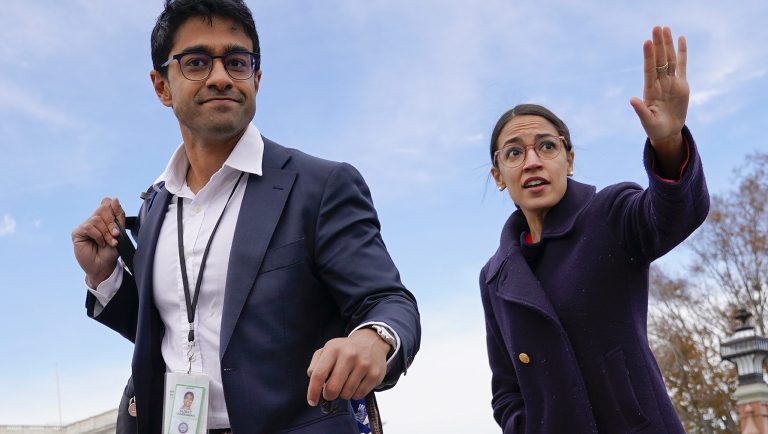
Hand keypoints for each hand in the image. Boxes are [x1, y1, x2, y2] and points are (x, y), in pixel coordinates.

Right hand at [71, 197, 125, 286]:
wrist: (104, 266)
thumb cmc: (111, 251)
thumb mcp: (119, 232)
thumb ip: (118, 216)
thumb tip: (113, 198)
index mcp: (103, 218)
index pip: (106, 203)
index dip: (114, 209)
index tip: (118, 222)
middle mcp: (93, 220)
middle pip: (102, 209)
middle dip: (112, 223)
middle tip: (115, 235)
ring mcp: (85, 225)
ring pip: (96, 219)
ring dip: (106, 232)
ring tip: (109, 242)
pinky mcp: (77, 232)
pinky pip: (89, 227)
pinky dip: (98, 236)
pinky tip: (99, 243)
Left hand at [306, 328, 390, 405]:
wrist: (371, 342)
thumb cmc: (345, 350)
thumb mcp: (328, 350)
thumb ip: (316, 365)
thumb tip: (313, 381)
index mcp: (333, 349)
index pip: (319, 374)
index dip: (313, 391)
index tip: (312, 401)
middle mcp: (349, 355)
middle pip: (332, 388)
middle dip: (329, 395)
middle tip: (330, 392)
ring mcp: (364, 365)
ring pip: (346, 394)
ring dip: (343, 394)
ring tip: (346, 383)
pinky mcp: (374, 374)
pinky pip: (359, 395)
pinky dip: (355, 394)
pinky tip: (356, 383)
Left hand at [630, 26, 688, 156]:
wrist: (667, 133)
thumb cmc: (655, 129)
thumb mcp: (647, 121)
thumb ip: (640, 110)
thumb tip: (632, 99)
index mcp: (650, 91)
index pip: (649, 70)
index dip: (648, 56)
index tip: (647, 42)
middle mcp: (660, 83)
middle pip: (659, 61)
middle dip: (658, 44)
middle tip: (656, 27)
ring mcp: (671, 82)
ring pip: (669, 60)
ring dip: (667, 44)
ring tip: (665, 28)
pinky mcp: (682, 85)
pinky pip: (682, 65)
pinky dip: (681, 52)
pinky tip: (680, 39)